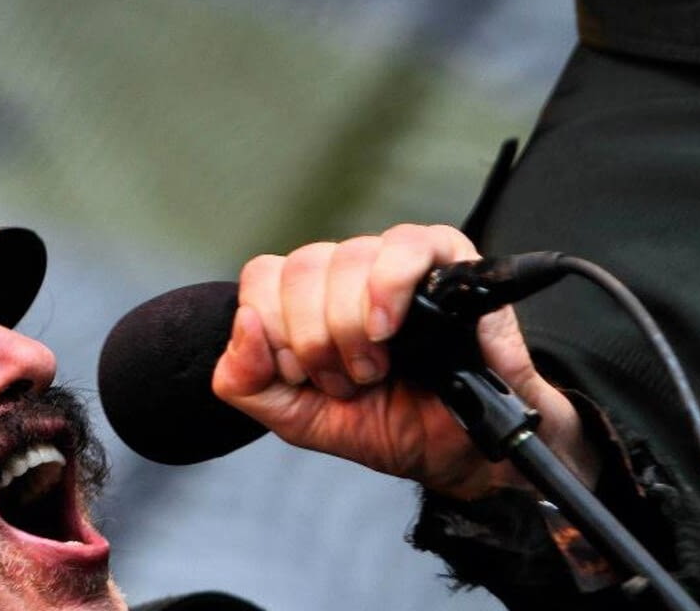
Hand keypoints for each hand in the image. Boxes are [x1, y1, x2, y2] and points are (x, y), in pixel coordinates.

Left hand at [211, 224, 598, 498]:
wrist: (455, 453)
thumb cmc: (384, 425)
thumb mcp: (295, 417)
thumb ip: (245, 380)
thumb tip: (244, 324)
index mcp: (308, 297)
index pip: (263, 276)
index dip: (273, 329)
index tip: (300, 375)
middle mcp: (347, 270)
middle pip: (300, 268)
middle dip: (313, 340)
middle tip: (345, 381)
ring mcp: (394, 258)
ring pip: (345, 257)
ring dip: (350, 327)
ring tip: (375, 369)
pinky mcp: (447, 257)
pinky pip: (406, 246)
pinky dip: (387, 289)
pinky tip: (387, 331)